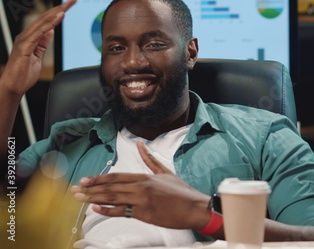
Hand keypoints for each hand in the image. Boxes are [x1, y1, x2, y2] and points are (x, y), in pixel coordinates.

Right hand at [1, 0, 76, 95]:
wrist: (13, 86)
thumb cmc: (23, 73)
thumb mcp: (38, 55)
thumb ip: (42, 43)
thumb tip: (50, 31)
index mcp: (30, 38)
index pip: (46, 21)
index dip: (58, 12)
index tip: (68, 5)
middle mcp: (26, 36)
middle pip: (45, 18)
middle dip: (60, 7)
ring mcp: (24, 40)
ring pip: (43, 22)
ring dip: (56, 12)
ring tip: (67, 4)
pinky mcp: (25, 47)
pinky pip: (40, 32)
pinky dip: (50, 23)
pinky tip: (59, 17)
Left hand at [70, 141, 211, 229]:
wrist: (195, 207)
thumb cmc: (182, 192)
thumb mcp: (165, 172)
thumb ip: (150, 160)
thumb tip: (140, 144)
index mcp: (145, 177)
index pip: (116, 176)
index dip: (98, 178)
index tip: (85, 180)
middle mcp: (141, 187)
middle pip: (110, 187)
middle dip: (90, 188)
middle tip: (75, 190)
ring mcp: (142, 200)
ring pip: (113, 198)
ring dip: (94, 198)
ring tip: (80, 199)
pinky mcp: (145, 213)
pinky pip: (122, 211)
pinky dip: (108, 210)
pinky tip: (96, 209)